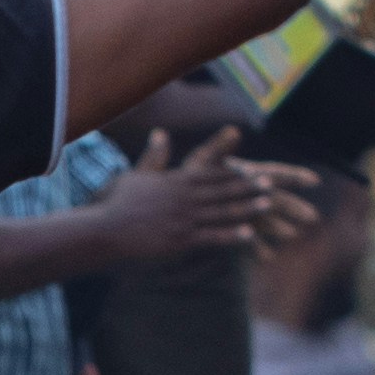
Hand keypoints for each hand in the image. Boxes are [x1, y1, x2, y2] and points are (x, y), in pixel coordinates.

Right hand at [90, 126, 317, 260]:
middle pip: (223, 191)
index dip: (235, 174)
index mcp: (176, 181)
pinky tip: (250, 236)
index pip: (212, 175)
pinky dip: (232, 235)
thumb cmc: (116, 203)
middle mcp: (184, 198)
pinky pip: (212, 237)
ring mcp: (184, 219)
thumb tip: (161, 133)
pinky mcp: (180, 240)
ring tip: (268, 206)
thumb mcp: (136, 174)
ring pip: (222, 212)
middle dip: (248, 188)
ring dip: (247, 208)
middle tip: (271, 186)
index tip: (254, 171)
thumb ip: (154, 156)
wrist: (104, 230)